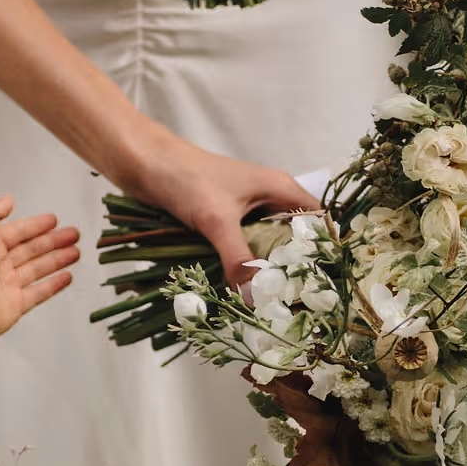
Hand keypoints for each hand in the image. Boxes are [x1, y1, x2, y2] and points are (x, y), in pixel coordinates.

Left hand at [0, 197, 79, 347]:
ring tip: (76, 252)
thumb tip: (6, 200)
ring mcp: (8, 286)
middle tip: (73, 234)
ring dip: (58, 259)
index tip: (54, 220)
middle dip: (54, 241)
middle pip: (32, 249)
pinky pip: (39, 292)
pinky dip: (54, 284)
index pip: (18, 232)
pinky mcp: (16, 305)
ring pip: (38, 269)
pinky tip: (67, 276)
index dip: (36, 225)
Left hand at [125, 134, 317, 287]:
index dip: (322, 251)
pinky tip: (244, 289)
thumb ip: (238, 258)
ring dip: (268, 270)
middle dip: (295, 268)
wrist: (144, 162)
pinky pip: (245, 248)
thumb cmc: (186, 177)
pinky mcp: (225, 221)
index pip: (318, 221)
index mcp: (280, 188)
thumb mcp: (216, 220)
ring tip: (273, 304)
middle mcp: (269, 199)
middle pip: (295, 238)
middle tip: (295, 304)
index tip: (321, 285)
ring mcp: (246, 211)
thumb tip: (257, 300)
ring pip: (268, 245)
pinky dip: (246, 266)